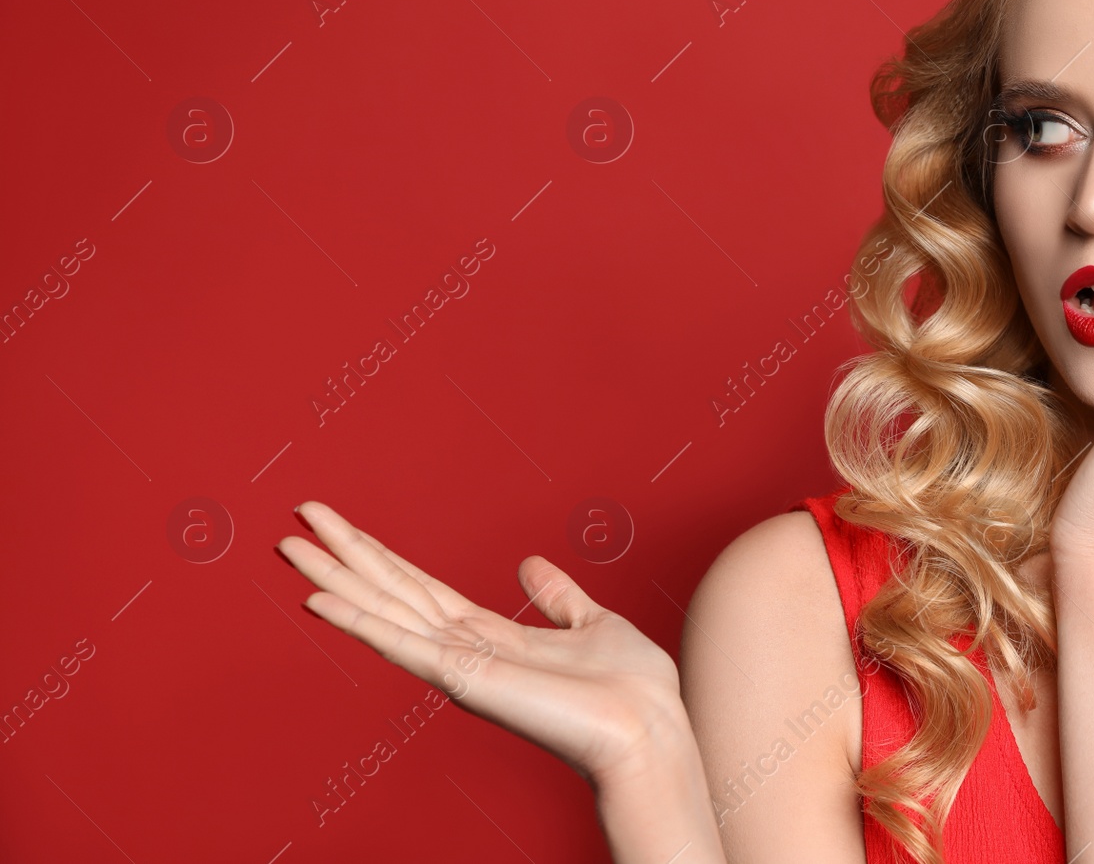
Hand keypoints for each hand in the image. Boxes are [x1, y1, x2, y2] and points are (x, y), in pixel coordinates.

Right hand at [276, 501, 690, 790]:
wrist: (649, 730)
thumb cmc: (630, 690)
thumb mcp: (593, 624)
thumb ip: (555, 598)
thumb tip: (529, 564)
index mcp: (490, 637)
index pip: (419, 588)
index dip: (379, 555)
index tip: (341, 525)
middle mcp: (464, 651)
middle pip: (390, 593)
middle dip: (344, 555)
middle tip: (299, 515)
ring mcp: (459, 667)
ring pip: (384, 612)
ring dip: (337, 579)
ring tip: (291, 546)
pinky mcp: (464, 681)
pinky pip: (402, 645)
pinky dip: (359, 623)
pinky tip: (320, 602)